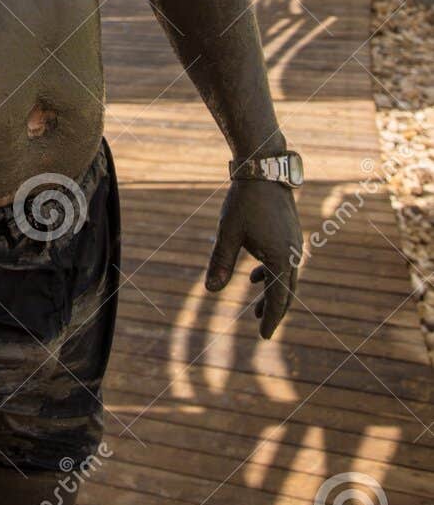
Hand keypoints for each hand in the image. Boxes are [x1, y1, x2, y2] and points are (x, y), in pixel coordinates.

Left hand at [204, 179, 302, 338]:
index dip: (272, 319)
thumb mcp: (228, 233)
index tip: (264, 336)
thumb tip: (210, 290)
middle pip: (286, 291)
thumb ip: (221, 262)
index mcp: (282, 258)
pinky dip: (271, 273)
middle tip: (262, 326)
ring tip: (256, 306)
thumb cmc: (245, 201)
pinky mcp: (290, 233)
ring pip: (286, 276)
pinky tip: (254, 276)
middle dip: (273, 309)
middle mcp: (293, 254)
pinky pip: (284, 262)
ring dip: (272, 292)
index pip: (279, 299)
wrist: (264, 168)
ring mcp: (294, 243)